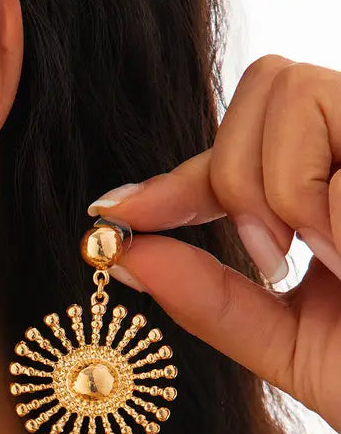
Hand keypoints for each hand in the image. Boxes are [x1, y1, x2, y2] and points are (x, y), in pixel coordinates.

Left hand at [88, 55, 340, 433]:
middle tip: (269, 255)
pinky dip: (327, 210)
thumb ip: (208, 299)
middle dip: (237, 178)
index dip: (170, 182)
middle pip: (263, 90)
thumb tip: (127, 256)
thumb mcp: (284, 343)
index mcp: (327, 196)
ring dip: (284, 189)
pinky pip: (340, 142)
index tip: (114, 214)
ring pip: (295, 93)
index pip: (233, 157)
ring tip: (326, 259)